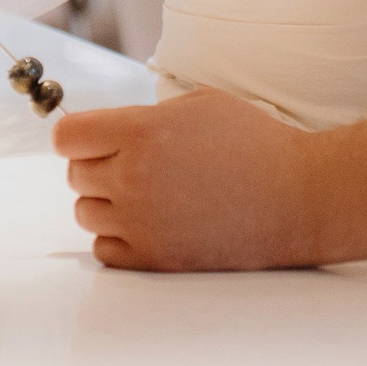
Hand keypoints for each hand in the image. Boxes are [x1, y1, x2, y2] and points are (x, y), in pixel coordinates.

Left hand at [53, 90, 326, 270]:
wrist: (299, 197)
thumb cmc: (254, 143)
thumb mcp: (197, 105)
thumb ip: (143, 116)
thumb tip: (103, 131)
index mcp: (141, 132)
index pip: (66, 137)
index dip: (78, 135)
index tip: (91, 138)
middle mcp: (133, 177)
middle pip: (74, 174)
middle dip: (97, 165)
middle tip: (134, 164)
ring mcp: (142, 223)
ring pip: (86, 212)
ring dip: (107, 202)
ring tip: (147, 194)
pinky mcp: (156, 260)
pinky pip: (104, 250)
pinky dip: (118, 238)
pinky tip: (148, 223)